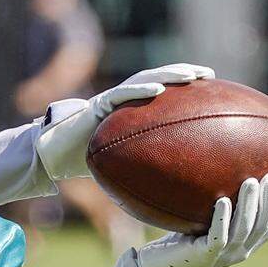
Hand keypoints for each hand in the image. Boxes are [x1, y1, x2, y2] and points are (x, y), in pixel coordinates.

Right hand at [34, 63, 214, 179]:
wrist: (54, 156)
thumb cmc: (86, 161)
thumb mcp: (122, 163)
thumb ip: (143, 166)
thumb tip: (177, 193)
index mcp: (132, 111)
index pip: (163, 94)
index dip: (186, 89)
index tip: (212, 89)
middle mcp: (123, 101)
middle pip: (158, 79)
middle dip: (184, 73)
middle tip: (209, 74)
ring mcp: (110, 100)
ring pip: (142, 79)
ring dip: (168, 75)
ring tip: (190, 76)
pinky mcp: (96, 104)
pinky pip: (120, 94)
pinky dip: (140, 90)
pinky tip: (159, 89)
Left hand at [136, 174, 267, 266]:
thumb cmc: (180, 243)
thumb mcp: (206, 224)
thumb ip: (221, 210)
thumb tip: (224, 174)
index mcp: (246, 245)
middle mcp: (240, 251)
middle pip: (263, 225)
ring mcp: (224, 255)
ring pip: (244, 229)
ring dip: (250, 205)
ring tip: (251, 181)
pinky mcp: (205, 255)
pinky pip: (218, 236)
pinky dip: (222, 218)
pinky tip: (223, 201)